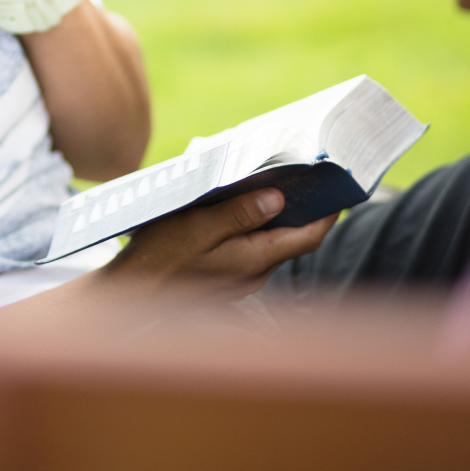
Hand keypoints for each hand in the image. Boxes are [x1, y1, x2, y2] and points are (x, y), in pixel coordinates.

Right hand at [97, 188, 337, 302]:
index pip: (308, 237)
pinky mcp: (226, 281)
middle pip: (292, 240)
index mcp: (253, 259)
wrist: (130, 293)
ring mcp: (241, 281)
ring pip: (272, 246)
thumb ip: (239, 214)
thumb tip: (278, 199)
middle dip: (302, 210)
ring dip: (276, 219)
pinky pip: (252, 252)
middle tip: (305, 177)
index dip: (328, 213)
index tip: (338, 188)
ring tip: (271, 185)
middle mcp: (254, 275)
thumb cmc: (159, 256)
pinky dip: (255, 230)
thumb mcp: (197, 226)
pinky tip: (240, 211)